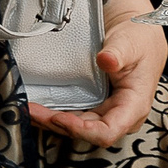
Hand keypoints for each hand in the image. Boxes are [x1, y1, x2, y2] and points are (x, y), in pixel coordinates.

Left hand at [29, 11, 166, 147]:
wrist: (138, 35)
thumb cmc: (139, 41)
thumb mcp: (131, 43)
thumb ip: (119, 53)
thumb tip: (106, 60)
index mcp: (133, 106)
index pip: (107, 132)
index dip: (82, 130)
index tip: (60, 118)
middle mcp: (119, 114)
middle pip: (86, 131)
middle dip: (57, 124)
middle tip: (31, 111)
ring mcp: (105, 110)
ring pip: (77, 125)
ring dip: (51, 121)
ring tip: (28, 110)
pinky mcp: (94, 104)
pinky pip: (74, 114)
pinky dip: (54, 112)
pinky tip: (38, 106)